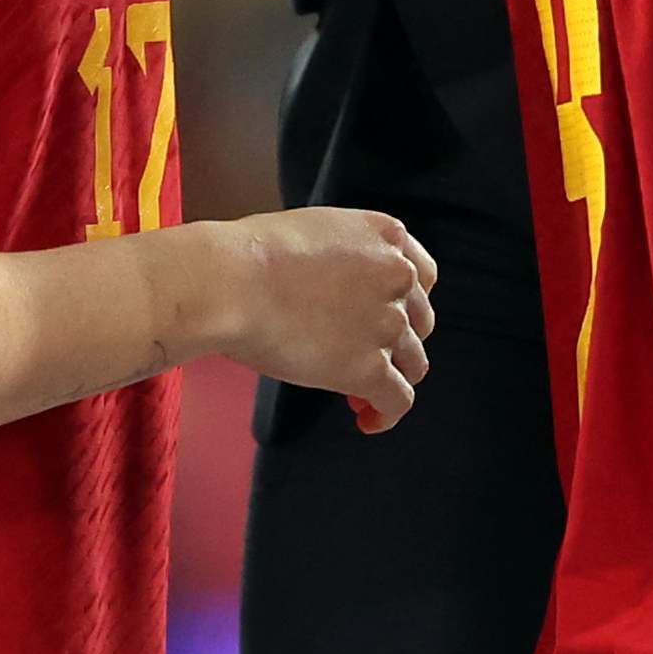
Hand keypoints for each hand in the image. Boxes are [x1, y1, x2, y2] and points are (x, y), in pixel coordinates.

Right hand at [192, 205, 436, 431]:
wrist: (230, 282)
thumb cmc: (249, 257)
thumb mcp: (316, 233)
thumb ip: (346, 258)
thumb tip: (338, 295)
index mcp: (385, 235)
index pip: (421, 276)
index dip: (405, 305)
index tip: (386, 321)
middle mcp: (397, 275)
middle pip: (419, 322)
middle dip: (394, 343)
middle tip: (362, 358)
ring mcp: (388, 323)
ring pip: (413, 364)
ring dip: (389, 378)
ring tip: (358, 395)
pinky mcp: (370, 368)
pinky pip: (398, 401)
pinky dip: (386, 414)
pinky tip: (367, 421)